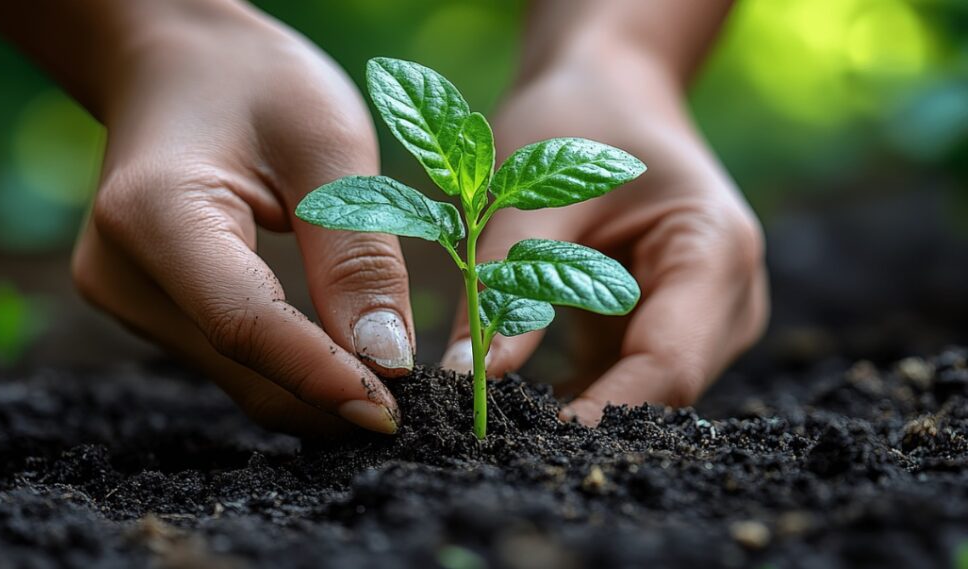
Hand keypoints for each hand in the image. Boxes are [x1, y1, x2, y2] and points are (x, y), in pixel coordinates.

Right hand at [71, 3, 412, 434]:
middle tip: (416, 406)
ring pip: (237, 375)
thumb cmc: (256, 83)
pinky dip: (290, 366)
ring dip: (314, 388)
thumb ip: (356, 251)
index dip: (323, 376)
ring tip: (390, 381)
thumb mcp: (326, 144)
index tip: (394, 413)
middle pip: (241, 365)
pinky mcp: (145, 308)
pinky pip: (230, 358)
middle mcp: (120, 270)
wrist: (177, 65)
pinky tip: (344, 358)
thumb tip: (388, 359)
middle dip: (329, 395)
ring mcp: (123, 296)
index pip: (245, 323)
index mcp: (156, 212)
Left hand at [442, 56, 768, 424]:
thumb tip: (464, 379)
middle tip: (499, 440)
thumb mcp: (531, 192)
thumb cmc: (577, 118)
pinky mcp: (667, 327)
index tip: (527, 441)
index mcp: (715, 248)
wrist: (609, 89)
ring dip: (580, 411)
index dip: (604, 412)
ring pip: (646, 394)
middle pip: (664, 389)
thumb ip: (504, 284)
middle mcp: (728, 295)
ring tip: (504, 425)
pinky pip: (627, 379)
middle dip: (588, 419)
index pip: (669, 362)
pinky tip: (523, 404)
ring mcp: (704, 318)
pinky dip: (579, 394)